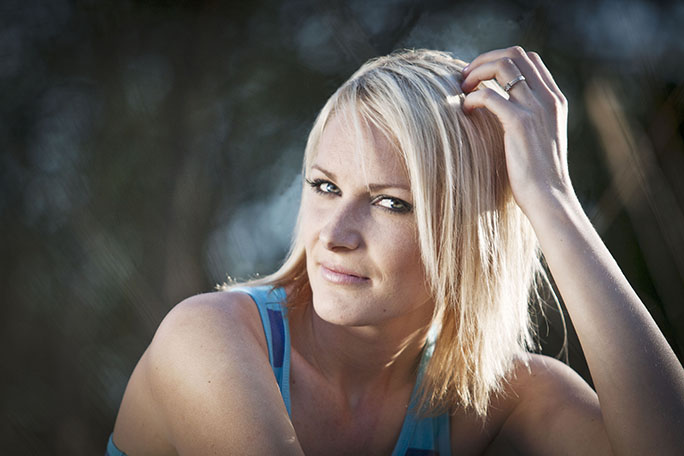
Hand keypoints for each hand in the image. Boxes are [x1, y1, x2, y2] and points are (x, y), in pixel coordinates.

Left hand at [460, 46, 572, 214]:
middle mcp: (548, 98)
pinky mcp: (520, 123)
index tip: (480, 75)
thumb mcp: (539, 139)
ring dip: (476, 72)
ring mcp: (536, 108)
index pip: (528, 59)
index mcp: (555, 99)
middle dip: (484, 60)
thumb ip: (528, 118)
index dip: (499, 60)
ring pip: (502, 66)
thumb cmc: (538, 175)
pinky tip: (465, 110)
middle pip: (514, 54)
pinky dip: (472, 97)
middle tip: (465, 77)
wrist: (549, 198)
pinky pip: (489, 95)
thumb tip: (500, 109)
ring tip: (462, 88)